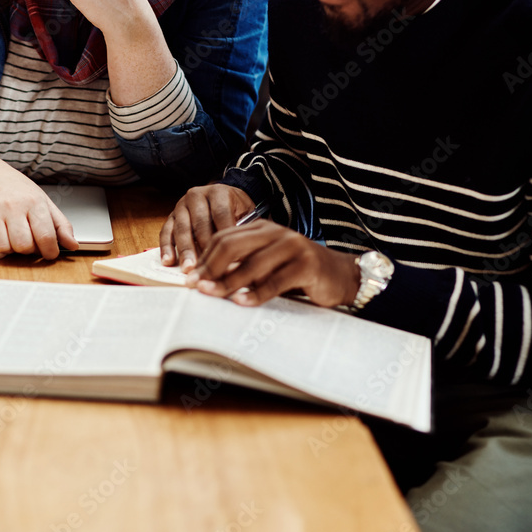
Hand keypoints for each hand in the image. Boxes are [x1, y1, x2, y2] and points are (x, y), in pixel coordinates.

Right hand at [0, 150, 78, 258]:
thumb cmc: (18, 191)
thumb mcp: (44, 202)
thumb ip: (61, 225)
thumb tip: (73, 245)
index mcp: (33, 202)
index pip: (45, 236)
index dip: (51, 251)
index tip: (50, 253)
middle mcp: (12, 206)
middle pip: (23, 245)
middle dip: (29, 250)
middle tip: (30, 242)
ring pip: (4, 248)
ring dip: (11, 250)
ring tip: (14, 239)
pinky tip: (1, 241)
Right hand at [159, 184, 256, 271]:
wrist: (223, 198)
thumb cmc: (237, 210)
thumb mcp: (246, 213)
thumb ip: (244, 229)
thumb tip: (241, 256)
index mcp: (218, 192)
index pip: (221, 213)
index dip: (224, 235)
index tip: (229, 256)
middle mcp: (197, 195)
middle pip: (200, 222)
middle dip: (203, 246)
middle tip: (207, 266)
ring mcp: (181, 205)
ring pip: (182, 228)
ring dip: (185, 250)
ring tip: (189, 269)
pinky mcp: (171, 216)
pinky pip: (166, 232)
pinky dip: (166, 247)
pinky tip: (168, 261)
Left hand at [185, 221, 359, 307]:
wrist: (341, 275)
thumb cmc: (298, 272)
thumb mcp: (268, 262)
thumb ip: (244, 264)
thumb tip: (207, 280)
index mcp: (262, 228)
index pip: (225, 238)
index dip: (205, 258)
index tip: (190, 277)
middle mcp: (275, 232)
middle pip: (233, 245)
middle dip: (211, 267)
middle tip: (196, 286)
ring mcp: (292, 246)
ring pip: (252, 264)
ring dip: (229, 282)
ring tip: (212, 295)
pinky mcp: (306, 265)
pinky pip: (275, 281)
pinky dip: (256, 293)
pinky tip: (242, 303)